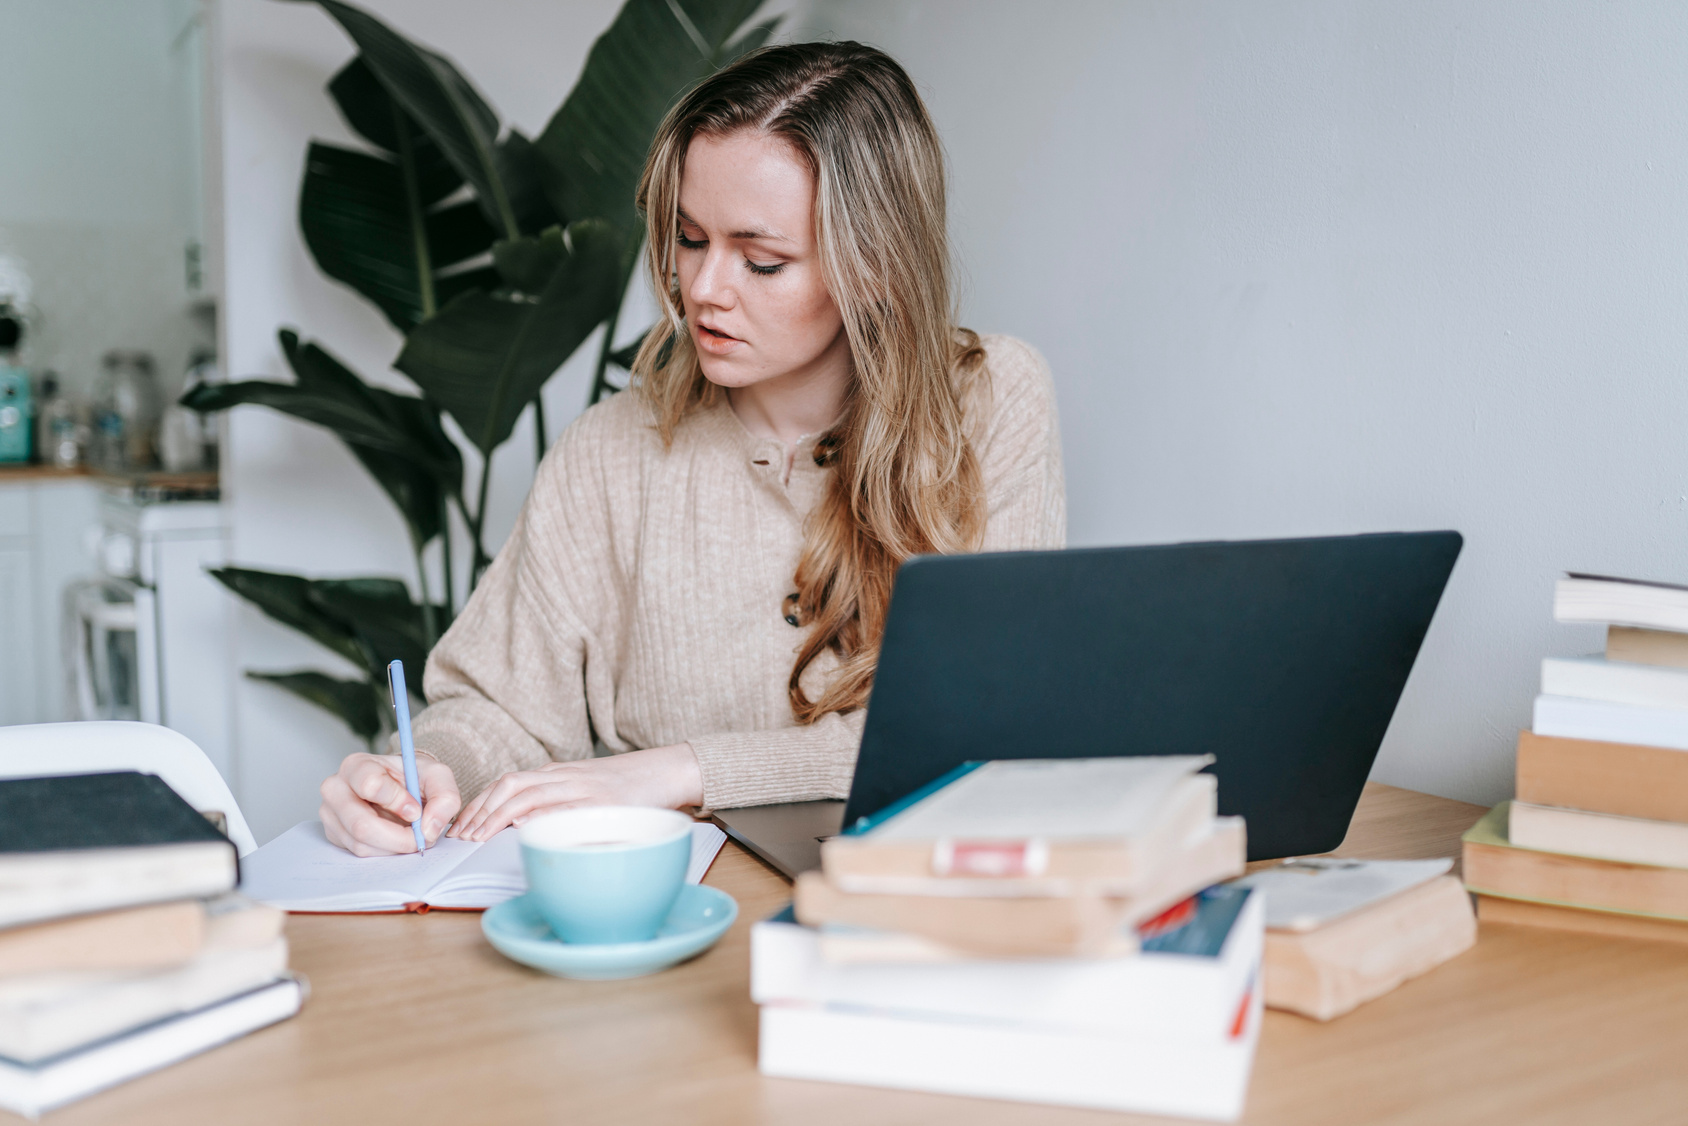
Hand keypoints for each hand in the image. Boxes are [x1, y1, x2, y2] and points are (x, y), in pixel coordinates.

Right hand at [319, 751, 461, 856]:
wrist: (401, 786)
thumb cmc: (413, 777)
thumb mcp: (437, 776)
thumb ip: (444, 797)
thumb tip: (429, 828)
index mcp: (357, 765)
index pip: (370, 785)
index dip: (398, 802)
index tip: (416, 810)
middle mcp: (336, 788)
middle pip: (361, 824)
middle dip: (398, 837)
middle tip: (420, 837)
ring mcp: (330, 813)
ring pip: (361, 843)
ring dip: (393, 847)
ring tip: (410, 835)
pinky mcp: (334, 834)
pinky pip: (358, 852)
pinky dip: (384, 852)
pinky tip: (395, 839)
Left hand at [451, 743, 703, 841]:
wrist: (668, 770)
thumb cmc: (627, 787)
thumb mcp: (585, 788)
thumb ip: (556, 801)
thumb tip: (521, 827)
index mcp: (558, 774)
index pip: (506, 784)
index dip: (479, 804)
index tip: (461, 827)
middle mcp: (565, 776)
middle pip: (510, 785)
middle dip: (480, 811)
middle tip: (463, 837)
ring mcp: (583, 787)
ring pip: (530, 794)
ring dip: (499, 816)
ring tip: (481, 837)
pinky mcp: (603, 800)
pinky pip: (566, 807)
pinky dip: (542, 816)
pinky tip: (525, 827)